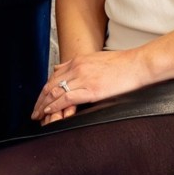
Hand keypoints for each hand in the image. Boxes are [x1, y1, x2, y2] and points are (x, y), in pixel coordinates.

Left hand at [34, 49, 151, 124]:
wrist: (138, 64)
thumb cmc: (122, 64)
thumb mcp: (95, 58)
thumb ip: (78, 64)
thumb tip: (62, 68)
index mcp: (78, 61)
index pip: (54, 77)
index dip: (45, 90)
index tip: (40, 99)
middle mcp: (77, 68)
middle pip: (50, 85)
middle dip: (40, 100)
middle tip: (35, 111)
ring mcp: (83, 78)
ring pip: (55, 93)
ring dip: (44, 106)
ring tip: (39, 115)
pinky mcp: (91, 90)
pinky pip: (66, 99)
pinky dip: (55, 107)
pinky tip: (50, 113)